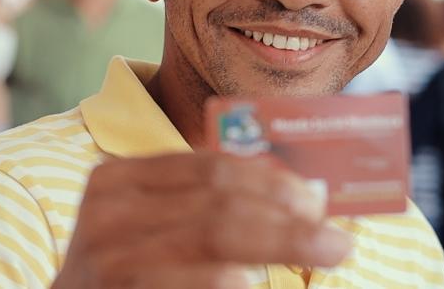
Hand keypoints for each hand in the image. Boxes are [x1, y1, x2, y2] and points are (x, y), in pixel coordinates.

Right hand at [52, 152, 351, 287]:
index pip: (210, 167)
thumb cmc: (125, 268)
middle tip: (337, 240)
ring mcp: (106, 257)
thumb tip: (300, 194)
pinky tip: (255, 282)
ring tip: (322, 254)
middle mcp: (107, 212)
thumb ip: (205, 203)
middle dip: (289, 219)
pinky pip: (187, 283)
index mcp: (119, 178)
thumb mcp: (151, 224)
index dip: (273, 181)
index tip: (318, 200)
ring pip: (214, 241)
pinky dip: (226, 282)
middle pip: (221, 204)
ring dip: (279, 246)